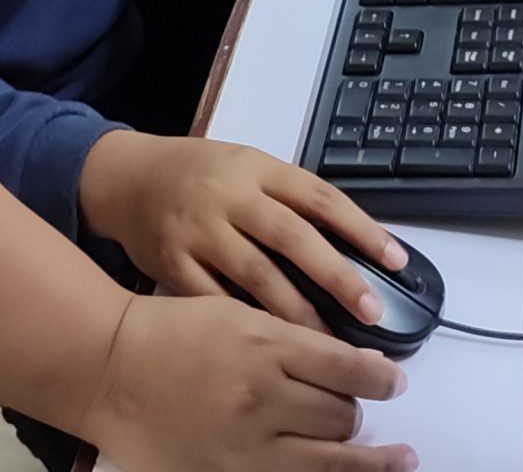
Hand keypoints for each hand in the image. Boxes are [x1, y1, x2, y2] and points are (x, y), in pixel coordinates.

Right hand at [78, 290, 413, 471]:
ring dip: (363, 455)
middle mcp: (264, 396)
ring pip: (331, 457)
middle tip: (361, 407)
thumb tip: (347, 360)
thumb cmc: (166, 333)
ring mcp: (248, 444)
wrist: (109, 367)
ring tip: (395, 459)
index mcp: (267, 345)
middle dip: (359, 411)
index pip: (348, 366)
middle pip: (343, 414)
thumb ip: (290, 336)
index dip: (381, 377)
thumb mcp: (235, 313)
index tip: (394, 381)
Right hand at [81, 133, 406, 328]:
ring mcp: (199, 231)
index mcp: (256, 168)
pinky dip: (247, 327)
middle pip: (294, 237)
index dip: (362, 229)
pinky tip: (272, 353)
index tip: (396, 262)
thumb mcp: (247, 169)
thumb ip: (290, 201)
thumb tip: (355, 246)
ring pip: (259, 277)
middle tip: (372, 313)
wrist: (125, 180)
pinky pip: (216, 301)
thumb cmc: (198, 177)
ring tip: (332, 350)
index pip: (320, 196)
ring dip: (300, 315)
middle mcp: (229, 196)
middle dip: (338, 277)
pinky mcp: (173, 264)